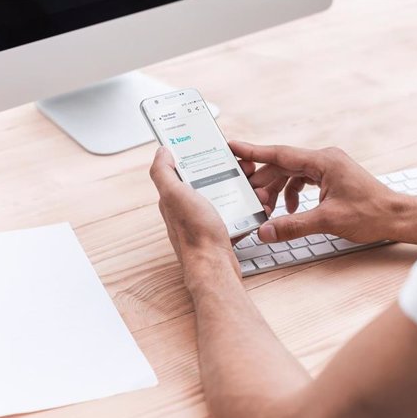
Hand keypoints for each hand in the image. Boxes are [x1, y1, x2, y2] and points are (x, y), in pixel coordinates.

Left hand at [150, 147, 244, 278]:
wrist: (214, 267)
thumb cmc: (196, 233)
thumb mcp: (175, 195)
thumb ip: (163, 171)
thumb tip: (161, 151)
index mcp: (174, 197)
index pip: (186, 169)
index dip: (203, 157)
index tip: (220, 149)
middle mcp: (187, 210)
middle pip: (209, 182)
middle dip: (229, 173)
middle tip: (246, 169)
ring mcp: (204, 222)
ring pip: (224, 198)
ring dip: (241, 191)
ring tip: (255, 189)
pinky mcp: (219, 234)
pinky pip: (235, 216)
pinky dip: (245, 210)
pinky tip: (254, 207)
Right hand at [231, 142, 416, 245]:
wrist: (397, 217)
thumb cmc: (371, 214)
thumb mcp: (327, 221)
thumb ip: (292, 225)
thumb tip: (265, 230)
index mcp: (323, 161)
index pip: (279, 153)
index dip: (253, 151)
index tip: (232, 147)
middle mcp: (325, 159)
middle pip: (283, 165)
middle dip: (264, 182)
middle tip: (248, 197)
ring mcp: (329, 168)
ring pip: (292, 174)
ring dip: (278, 190)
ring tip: (269, 209)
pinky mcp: (332, 178)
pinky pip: (304, 180)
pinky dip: (292, 194)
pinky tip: (290, 211)